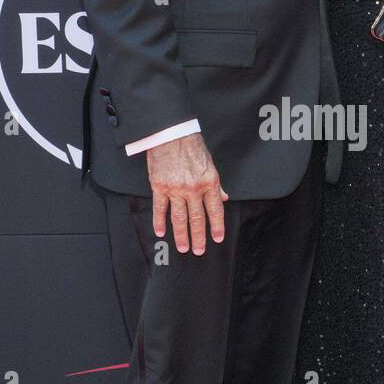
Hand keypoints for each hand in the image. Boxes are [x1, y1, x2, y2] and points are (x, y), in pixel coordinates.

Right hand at [145, 132, 227, 253]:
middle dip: (198, 237)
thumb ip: (216, 184)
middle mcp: (193, 189)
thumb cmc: (191, 145)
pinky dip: (159, 222)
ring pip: (179, 218)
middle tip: (198, 251)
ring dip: (181, 235)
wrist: (171, 133)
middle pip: (197, 218)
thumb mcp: (210, 164)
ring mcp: (176, 189)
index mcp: (209, 182)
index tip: (217, 238)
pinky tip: (161, 232)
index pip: (215, 210)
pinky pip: (160, 208)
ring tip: (183, 248)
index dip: (217, 226)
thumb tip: (224, 198)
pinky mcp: (159, 187)